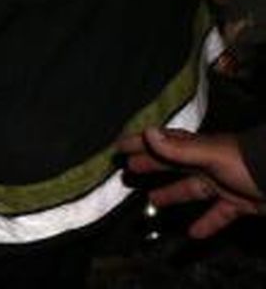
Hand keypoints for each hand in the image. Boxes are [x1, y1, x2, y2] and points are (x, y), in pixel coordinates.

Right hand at [117, 127, 265, 237]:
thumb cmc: (247, 162)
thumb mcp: (210, 154)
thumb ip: (179, 148)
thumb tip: (147, 133)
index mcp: (197, 149)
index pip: (163, 143)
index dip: (141, 143)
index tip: (119, 147)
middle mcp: (207, 163)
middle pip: (173, 165)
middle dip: (151, 166)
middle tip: (129, 172)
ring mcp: (223, 183)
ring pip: (192, 189)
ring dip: (172, 194)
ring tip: (153, 201)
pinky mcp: (239, 203)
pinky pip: (218, 214)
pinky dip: (206, 223)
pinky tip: (193, 234)